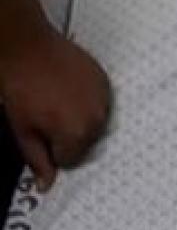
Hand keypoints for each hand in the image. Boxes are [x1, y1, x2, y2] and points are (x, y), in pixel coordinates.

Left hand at [0, 28, 110, 190]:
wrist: (25, 44)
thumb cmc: (20, 82)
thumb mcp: (21, 128)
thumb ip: (37, 160)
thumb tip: (46, 185)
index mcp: (76, 135)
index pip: (69, 160)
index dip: (51, 149)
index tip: (42, 133)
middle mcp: (95, 120)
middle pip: (84, 144)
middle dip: (67, 135)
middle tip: (47, 113)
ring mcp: (102, 100)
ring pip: (93, 124)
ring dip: (79, 118)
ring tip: (58, 99)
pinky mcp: (104, 82)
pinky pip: (100, 103)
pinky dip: (87, 101)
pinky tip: (69, 89)